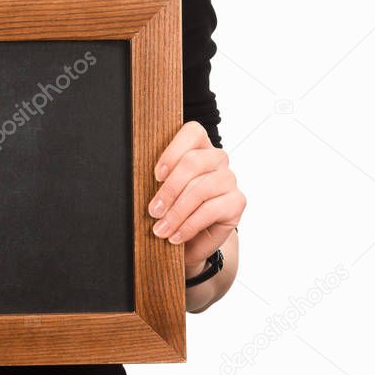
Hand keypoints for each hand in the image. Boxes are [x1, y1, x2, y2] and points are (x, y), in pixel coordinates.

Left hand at [148, 122, 245, 277]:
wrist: (191, 242)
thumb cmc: (172, 210)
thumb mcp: (161, 193)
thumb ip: (157, 181)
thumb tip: (137, 182)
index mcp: (198, 147)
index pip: (193, 132)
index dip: (173, 152)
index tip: (156, 176)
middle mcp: (217, 159)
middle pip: (194, 162)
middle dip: (169, 189)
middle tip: (153, 211)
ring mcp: (229, 179)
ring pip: (202, 188)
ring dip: (177, 212)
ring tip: (161, 230)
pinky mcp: (237, 202)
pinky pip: (211, 210)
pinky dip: (189, 225)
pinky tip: (176, 236)